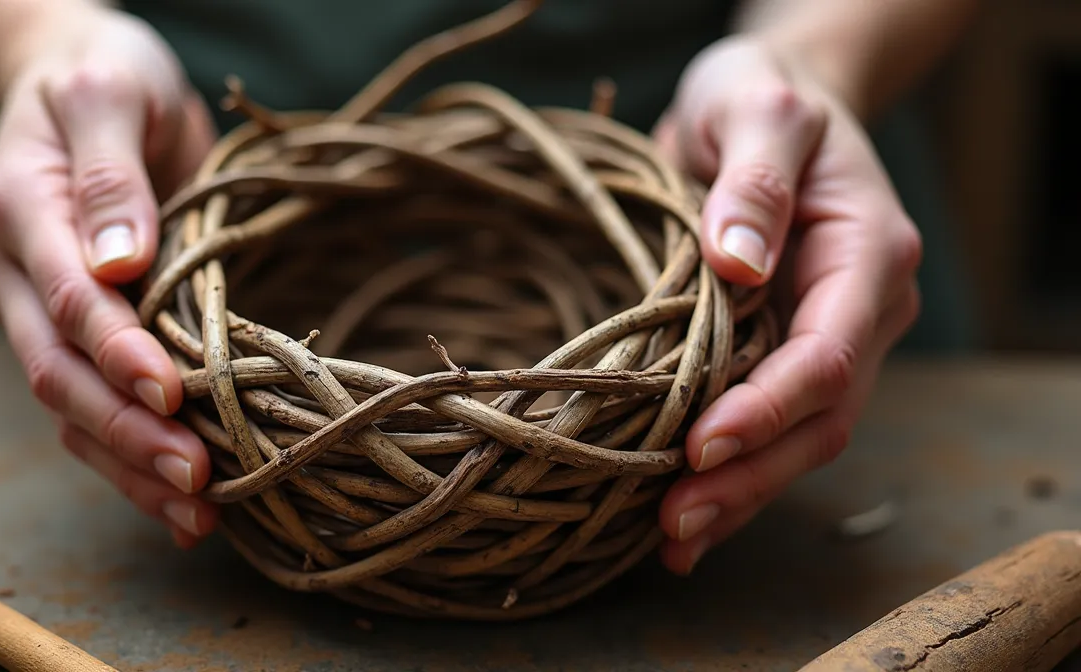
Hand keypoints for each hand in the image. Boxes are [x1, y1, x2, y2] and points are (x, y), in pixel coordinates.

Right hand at [0, 5, 218, 546]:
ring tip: (195, 509)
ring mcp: (35, 308)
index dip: (116, 349)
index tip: (170, 390)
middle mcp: (14, 270)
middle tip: (195, 472)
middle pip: (58, 369)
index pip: (64, 296)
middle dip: (126, 429)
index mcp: (17, 207)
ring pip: (70, 406)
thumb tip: (120, 263)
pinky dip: (129, 458)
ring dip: (129, 464)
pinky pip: (89, 407)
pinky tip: (178, 500)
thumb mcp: (112, 94)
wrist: (81, 76)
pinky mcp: (73, 332)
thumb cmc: (104, 74)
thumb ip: (110, 175)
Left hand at [651, 35, 922, 573]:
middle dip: (750, 477)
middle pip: (819, 419)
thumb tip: (739, 261)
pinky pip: (766, 428)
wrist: (764, 106)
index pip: (827, 354)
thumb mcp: (758, 107)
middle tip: (677, 522)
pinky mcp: (780, 354)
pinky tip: (683, 523)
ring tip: (672, 539)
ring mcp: (824, 338)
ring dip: (738, 494)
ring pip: (797, 440)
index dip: (768, 409)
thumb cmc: (762, 97)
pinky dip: (729, 477)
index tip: (702, 444)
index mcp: (868, 255)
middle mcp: (859, 311)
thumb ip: (756, 177)